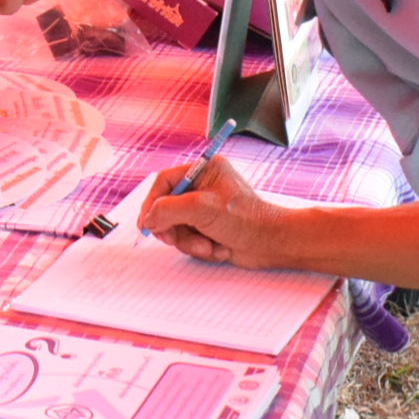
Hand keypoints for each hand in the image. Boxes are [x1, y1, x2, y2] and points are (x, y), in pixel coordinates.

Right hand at [136, 156, 286, 267]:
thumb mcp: (201, 209)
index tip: (147, 223)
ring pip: (177, 227)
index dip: (152, 202)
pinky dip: (200, 248)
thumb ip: (167, 210)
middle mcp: (204, 187)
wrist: (270, 245)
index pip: (165, 182)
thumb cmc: (245, 220)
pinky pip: (189, 239)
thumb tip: (148, 219)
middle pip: (167, 207)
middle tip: (174, 239)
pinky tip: (218, 248)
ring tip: (208, 245)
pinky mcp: (209, 228)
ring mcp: (206, 209)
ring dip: (190, 241)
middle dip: (173, 228)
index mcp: (204, 170)